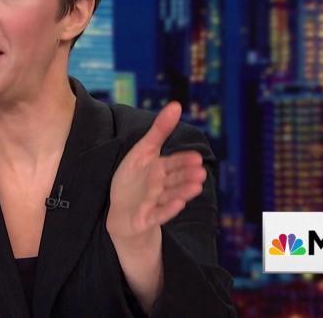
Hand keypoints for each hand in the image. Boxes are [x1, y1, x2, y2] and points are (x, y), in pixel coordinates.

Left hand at [106, 101, 206, 241]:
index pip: (174, 163)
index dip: (183, 160)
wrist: (121, 211)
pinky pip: (158, 214)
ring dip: (182, 192)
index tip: (197, 157)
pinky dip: (168, 210)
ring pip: (170, 196)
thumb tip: (176, 105)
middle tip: (201, 172)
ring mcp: (155, 203)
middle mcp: (161, 186)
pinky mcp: (146, 218)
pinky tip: (179, 205)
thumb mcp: (143, 151)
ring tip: (196, 188)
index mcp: (160, 169)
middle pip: (176, 180)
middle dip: (187, 176)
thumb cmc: (134, 179)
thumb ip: (159, 130)